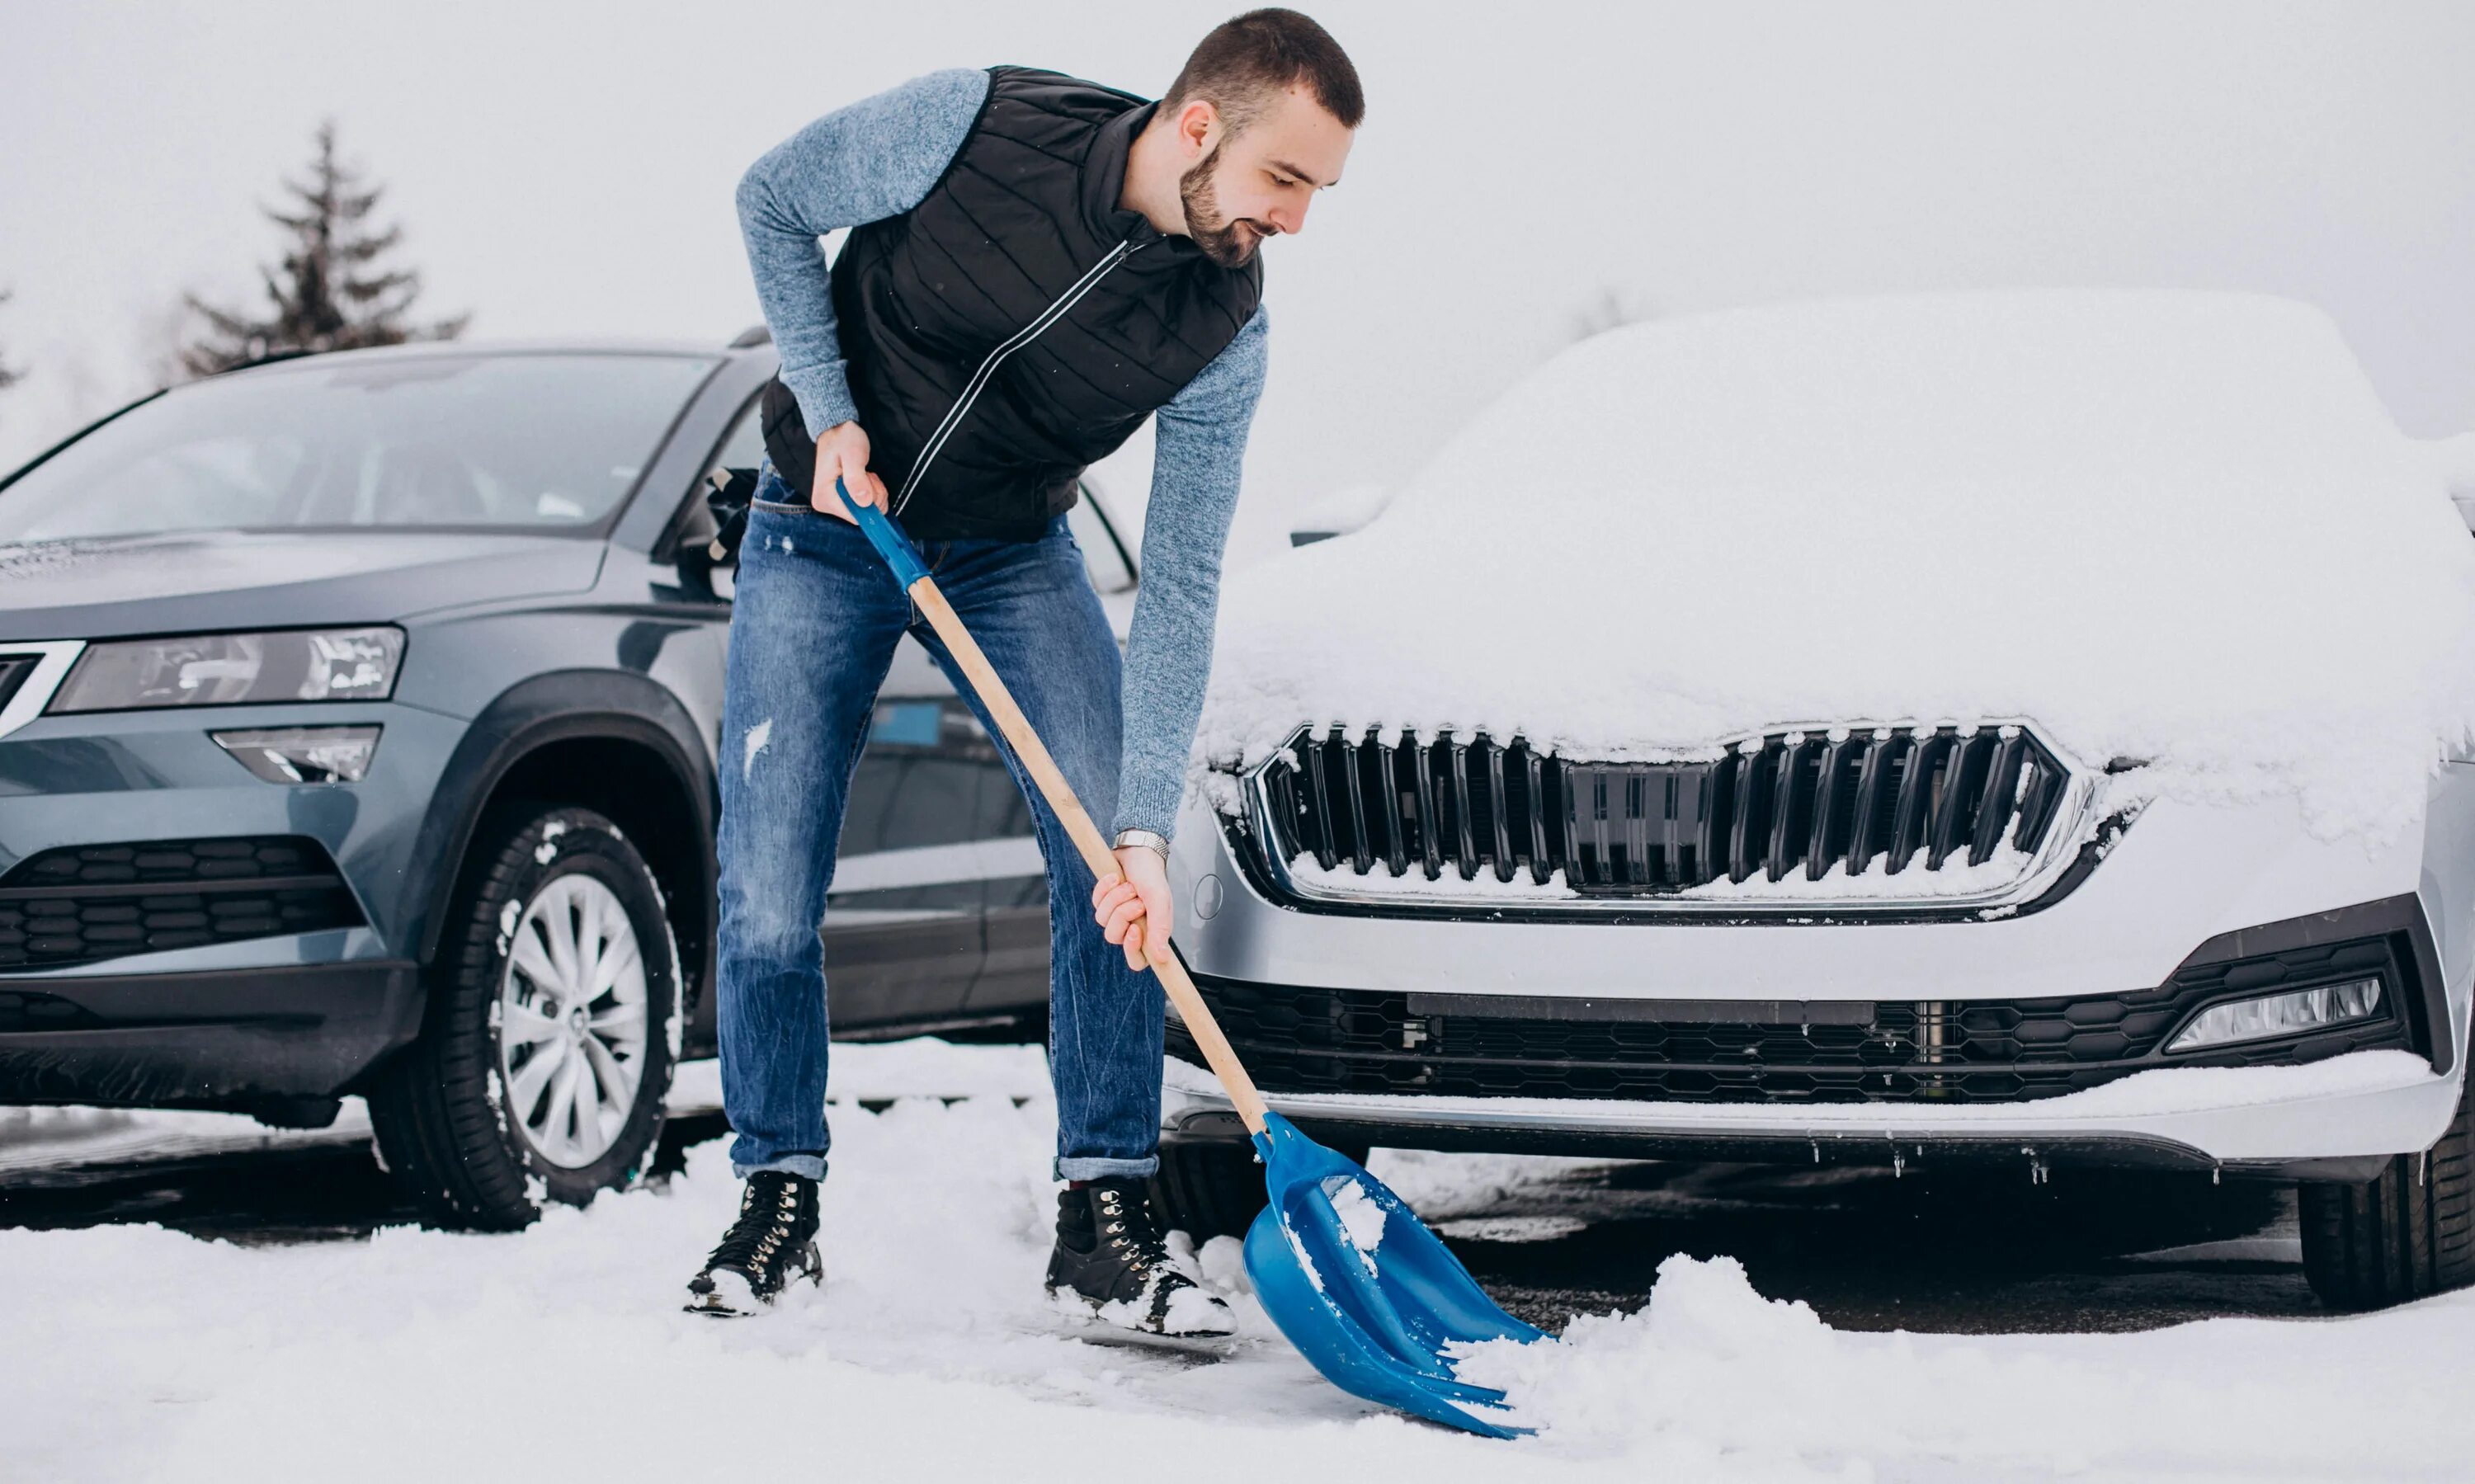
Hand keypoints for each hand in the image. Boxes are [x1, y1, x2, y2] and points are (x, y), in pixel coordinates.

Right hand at [813, 420, 888, 522]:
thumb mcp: (852, 454)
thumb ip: (856, 478)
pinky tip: (865, 477)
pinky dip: (872, 492)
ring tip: (866, 472)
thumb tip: (864, 502)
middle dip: (874, 495)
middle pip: (862, 514)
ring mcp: (834, 503)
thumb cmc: (843, 438)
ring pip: (866, 510)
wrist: (837, 429)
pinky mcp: (842, 500)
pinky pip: (865, 504)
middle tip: (868, 473)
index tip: (868, 477)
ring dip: (874, 492)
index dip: (870, 501)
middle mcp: (826, 504)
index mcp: (825, 498)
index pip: (855, 516)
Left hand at [1091, 846, 1172, 971]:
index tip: (1134, 930)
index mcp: (1150, 932)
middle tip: (1136, 899)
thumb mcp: (1160, 900)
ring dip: (1115, 898)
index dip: (1132, 950)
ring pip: (1102, 919)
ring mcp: (1115, 915)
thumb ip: (1160, 928)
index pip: (1137, 960)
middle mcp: (1132, 927)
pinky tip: (1115, 878)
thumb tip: (1162, 957)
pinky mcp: (1103, 902)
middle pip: (1114, 937)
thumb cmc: (1152, 875)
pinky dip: (1105, 888)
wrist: (1138, 851)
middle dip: (1123, 914)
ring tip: (1128, 885)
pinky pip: (1096, 903)